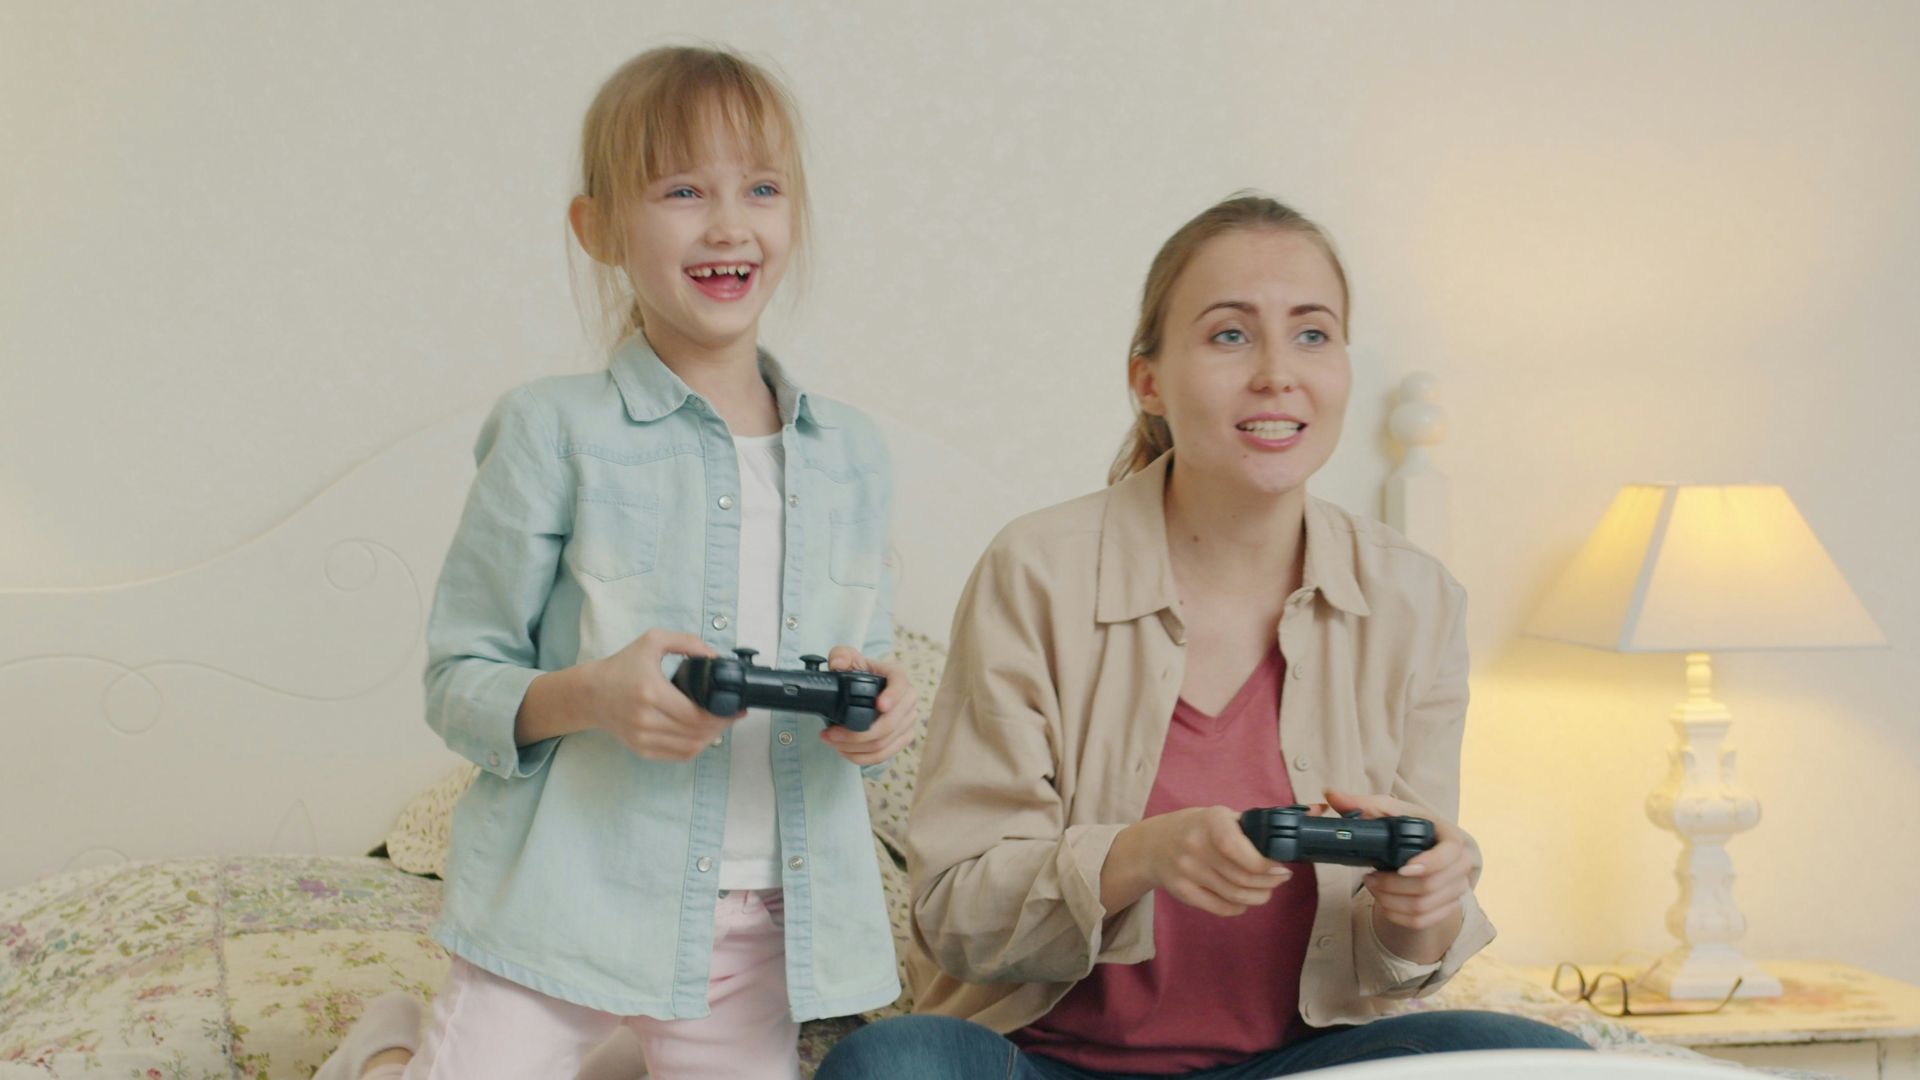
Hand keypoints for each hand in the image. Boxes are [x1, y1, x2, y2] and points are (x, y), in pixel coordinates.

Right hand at [587, 630, 733, 761]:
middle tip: (732, 714)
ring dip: (711, 738)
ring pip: (690, 748)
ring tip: (720, 723)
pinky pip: (677, 756)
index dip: (721, 714)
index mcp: (650, 692)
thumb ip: (687, 642)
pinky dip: (695, 747)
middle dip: (721, 725)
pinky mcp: (641, 749)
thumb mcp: (652, 641)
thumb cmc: (622, 666)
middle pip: (697, 733)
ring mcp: (642, 738)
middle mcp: (646, 719)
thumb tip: (715, 657)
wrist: (590, 693)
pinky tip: (702, 734)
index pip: (696, 715)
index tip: (736, 707)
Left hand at [819, 646, 919, 765]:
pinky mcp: (902, 738)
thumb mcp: (846, 657)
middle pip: (890, 724)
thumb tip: (838, 664)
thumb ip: (840, 655)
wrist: (864, 687)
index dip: (893, 696)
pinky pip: (885, 755)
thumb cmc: (858, 671)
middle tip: (831, 734)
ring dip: (855, 748)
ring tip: (831, 742)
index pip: (901, 685)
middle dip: (858, 734)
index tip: (879, 705)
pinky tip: (844, 752)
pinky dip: (862, 757)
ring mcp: (907, 721)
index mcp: (897, 676)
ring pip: (885, 743)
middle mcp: (908, 700)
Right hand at [1126, 806, 1292, 916]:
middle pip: (1243, 877)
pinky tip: (1245, 900)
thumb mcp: (1222, 817)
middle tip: (1280, 878)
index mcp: (1210, 821)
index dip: (1263, 863)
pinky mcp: (1183, 892)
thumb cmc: (1197, 828)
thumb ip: (1260, 823)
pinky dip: (1239, 907)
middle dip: (1270, 882)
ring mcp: (1187, 871)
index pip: (1238, 848)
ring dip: (1259, 896)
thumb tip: (1317, 810)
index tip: (1280, 866)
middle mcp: (1196, 846)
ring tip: (1267, 890)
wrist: (1152, 846)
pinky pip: (1221, 908)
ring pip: (1235, 896)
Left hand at [1322, 789, 1471, 936]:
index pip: (1451, 854)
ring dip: (1391, 901)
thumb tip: (1331, 794)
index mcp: (1451, 838)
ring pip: (1424, 907)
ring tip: (1373, 887)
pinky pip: (1422, 921)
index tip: (1402, 869)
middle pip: (1431, 887)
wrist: (1426, 847)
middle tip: (1369, 878)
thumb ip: (1360, 804)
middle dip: (1394, 886)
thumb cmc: (1408, 826)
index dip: (1429, 864)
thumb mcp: (1387, 811)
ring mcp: (1455, 890)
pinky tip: (1383, 902)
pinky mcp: (1445, 908)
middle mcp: (1460, 866)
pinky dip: (1397, 915)